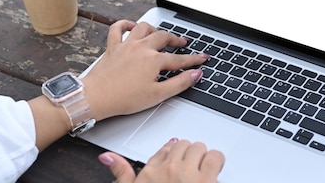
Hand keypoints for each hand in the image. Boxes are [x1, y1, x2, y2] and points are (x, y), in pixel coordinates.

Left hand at [82, 20, 208, 120]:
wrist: (96, 97)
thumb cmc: (124, 98)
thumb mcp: (158, 95)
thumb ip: (179, 83)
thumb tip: (195, 74)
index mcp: (154, 60)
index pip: (180, 59)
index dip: (194, 59)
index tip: (203, 58)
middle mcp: (142, 48)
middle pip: (164, 37)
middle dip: (176, 40)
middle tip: (183, 43)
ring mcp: (126, 45)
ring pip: (144, 28)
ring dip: (155, 29)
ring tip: (160, 34)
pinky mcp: (112, 47)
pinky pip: (118, 28)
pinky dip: (126, 24)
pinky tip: (132, 26)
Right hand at [99, 138, 224, 182]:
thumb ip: (122, 173)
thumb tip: (107, 156)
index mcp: (150, 173)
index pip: (164, 149)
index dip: (173, 154)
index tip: (176, 159)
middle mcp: (168, 170)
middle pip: (183, 145)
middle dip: (189, 156)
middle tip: (190, 171)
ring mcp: (188, 174)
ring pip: (200, 147)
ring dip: (203, 158)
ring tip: (202, 172)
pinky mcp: (208, 180)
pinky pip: (216, 157)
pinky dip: (217, 163)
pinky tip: (213, 173)